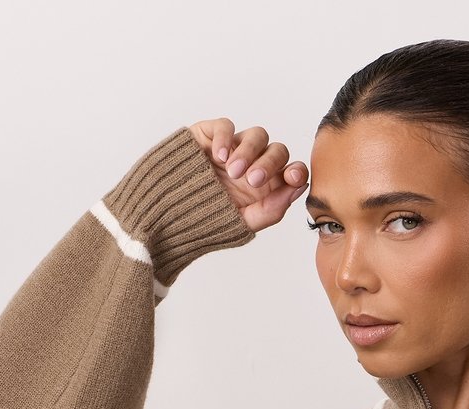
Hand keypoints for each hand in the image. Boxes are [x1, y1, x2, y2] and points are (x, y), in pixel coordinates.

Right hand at [186, 118, 308, 233]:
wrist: (169, 213)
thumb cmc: (209, 220)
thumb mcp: (244, 222)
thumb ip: (273, 209)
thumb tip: (300, 188)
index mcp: (269, 186)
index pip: (292, 170)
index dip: (296, 170)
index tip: (291, 177)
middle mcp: (256, 163)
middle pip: (277, 150)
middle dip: (269, 163)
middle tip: (252, 180)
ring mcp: (235, 148)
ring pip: (257, 135)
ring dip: (248, 152)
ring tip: (232, 171)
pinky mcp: (212, 135)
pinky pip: (226, 126)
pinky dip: (225, 139)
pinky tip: (219, 158)